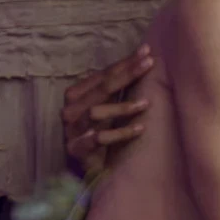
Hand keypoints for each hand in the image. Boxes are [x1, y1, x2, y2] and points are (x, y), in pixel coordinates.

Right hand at [62, 44, 153, 181]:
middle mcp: (70, 110)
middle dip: (127, 74)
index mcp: (75, 95)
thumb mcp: (107, 105)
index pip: (102, 75)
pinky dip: (120, 133)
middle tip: (149, 64)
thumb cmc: (100, 130)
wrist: (88, 167)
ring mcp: (71, 130)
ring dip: (123, 107)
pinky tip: (140, 128)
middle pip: (101, 89)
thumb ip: (117, 86)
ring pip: (97, 112)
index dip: (124, 63)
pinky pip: (99, 138)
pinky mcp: (76, 150)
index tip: (146, 51)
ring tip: (147, 103)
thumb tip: (142, 58)